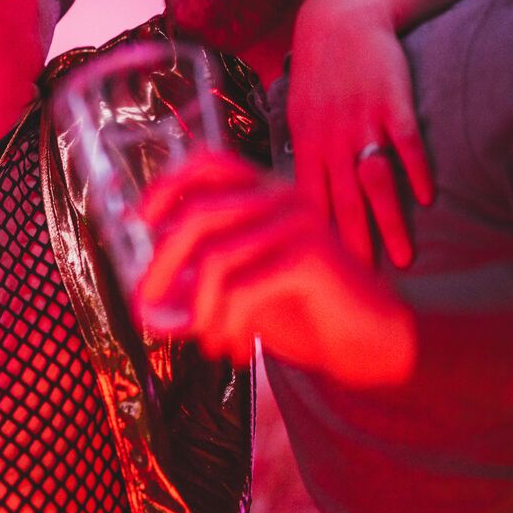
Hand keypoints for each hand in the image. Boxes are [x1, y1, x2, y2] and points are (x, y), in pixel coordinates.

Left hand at [136, 151, 415, 386]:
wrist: (371, 344)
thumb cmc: (303, 314)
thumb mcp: (240, 297)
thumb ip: (195, 293)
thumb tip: (145, 308)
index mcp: (265, 194)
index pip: (209, 163)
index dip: (168, 185)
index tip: (141, 220)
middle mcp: (282, 198)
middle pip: (198, 215)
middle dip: (160, 265)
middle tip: (146, 305)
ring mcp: (298, 224)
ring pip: (215, 259)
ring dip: (198, 310)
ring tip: (207, 340)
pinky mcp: (310, 258)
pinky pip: (243, 289)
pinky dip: (226, 324)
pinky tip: (234, 349)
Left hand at [289, 0, 433, 268]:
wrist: (337, 23)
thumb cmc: (319, 77)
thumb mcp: (298, 118)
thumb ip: (304, 160)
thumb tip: (297, 203)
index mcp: (304, 147)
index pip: (307, 205)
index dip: (314, 243)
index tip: (320, 279)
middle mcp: (330, 140)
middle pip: (341, 203)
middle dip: (351, 247)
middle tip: (362, 287)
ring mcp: (361, 122)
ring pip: (373, 181)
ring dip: (388, 221)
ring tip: (403, 259)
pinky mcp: (391, 103)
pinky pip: (404, 142)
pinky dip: (414, 169)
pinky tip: (425, 197)